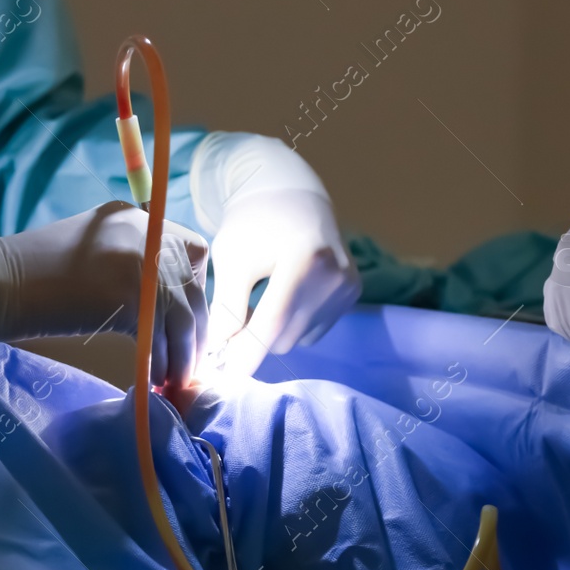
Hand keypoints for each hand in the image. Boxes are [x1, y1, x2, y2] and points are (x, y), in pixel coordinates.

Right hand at [0, 202, 208, 386]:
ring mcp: (139, 260)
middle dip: (195, 331)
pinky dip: (160, 361)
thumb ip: (131, 264)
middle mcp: (145, 232)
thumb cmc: (32, 275)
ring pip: (182, 316)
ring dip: (182, 354)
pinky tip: (154, 378)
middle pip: (193, 288)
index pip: (193, 251)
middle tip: (188, 364)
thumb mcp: (92, 251)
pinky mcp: (128, 293)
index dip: (195, 291)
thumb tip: (166, 307)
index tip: (183, 322)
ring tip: (175, 379)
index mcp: (137, 218)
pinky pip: (160, 335)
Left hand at [191, 133, 359, 377]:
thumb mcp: (232, 258)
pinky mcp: (353, 292)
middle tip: (230, 323)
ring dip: (273, 331)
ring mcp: (349, 286)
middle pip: (284, 338)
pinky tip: (285, 295)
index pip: (272, 326)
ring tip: (259, 299)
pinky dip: (294, 322)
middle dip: (253, 339)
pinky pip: (314, 329)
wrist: (294, 194)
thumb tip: (216, 354)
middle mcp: (335, 277)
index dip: (244, 355)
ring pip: (298, 338)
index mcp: (305, 261)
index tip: (220, 375)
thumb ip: (226, 308)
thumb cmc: (254, 222)